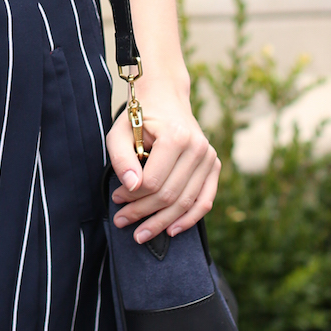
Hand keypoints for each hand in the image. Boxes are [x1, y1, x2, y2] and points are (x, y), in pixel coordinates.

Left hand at [105, 82, 219, 244]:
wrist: (165, 97)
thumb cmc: (139, 115)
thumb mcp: (119, 132)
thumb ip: (122, 159)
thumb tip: (131, 188)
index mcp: (175, 136)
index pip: (153, 181)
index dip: (132, 197)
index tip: (116, 199)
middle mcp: (197, 147)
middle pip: (169, 195)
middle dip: (143, 213)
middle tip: (122, 221)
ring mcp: (209, 157)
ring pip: (186, 202)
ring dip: (162, 222)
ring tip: (140, 233)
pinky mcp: (214, 165)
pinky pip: (205, 200)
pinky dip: (190, 219)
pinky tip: (172, 231)